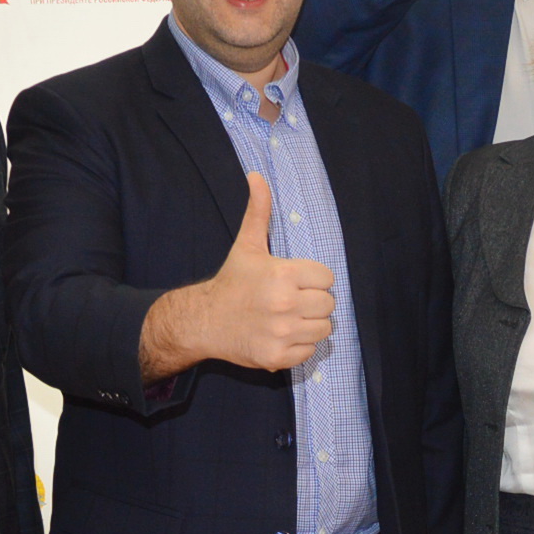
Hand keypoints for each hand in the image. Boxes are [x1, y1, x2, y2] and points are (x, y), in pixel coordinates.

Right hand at [142, 174, 336, 376]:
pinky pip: (310, 352)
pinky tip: (282, 335)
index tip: (294, 281)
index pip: (326, 278)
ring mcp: (282, 333)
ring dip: (310, 324)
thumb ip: (259, 211)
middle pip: (328, 304)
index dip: (313, 279)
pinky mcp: (278, 357)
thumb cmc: (232, 282)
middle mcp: (285, 305)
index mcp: (283, 275)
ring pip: (323, 329)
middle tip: (291, 301)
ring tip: (289, 318)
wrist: (205, 320)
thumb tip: (256, 176)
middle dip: (313, 302)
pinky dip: (299, 346)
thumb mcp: (247, 244)